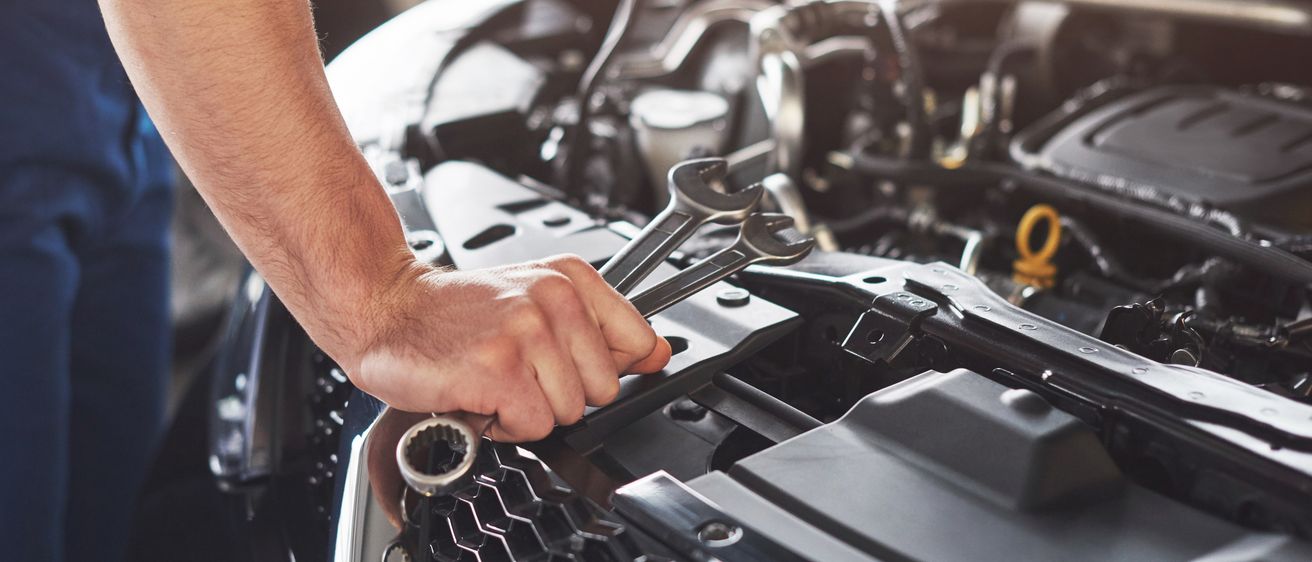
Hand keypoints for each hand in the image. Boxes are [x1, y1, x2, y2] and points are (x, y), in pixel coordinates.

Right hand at [350, 254, 671, 441]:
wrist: (386, 308)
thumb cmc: (454, 312)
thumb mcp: (535, 300)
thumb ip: (602, 327)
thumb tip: (659, 353)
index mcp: (569, 279)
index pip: (637, 341)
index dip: (601, 367)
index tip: (567, 363)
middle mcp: (552, 299)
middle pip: (603, 389)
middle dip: (560, 394)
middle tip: (516, 370)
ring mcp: (526, 332)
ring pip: (569, 412)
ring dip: (527, 410)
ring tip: (494, 380)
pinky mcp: (499, 369)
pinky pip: (534, 427)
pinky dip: (502, 426)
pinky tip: (479, 396)